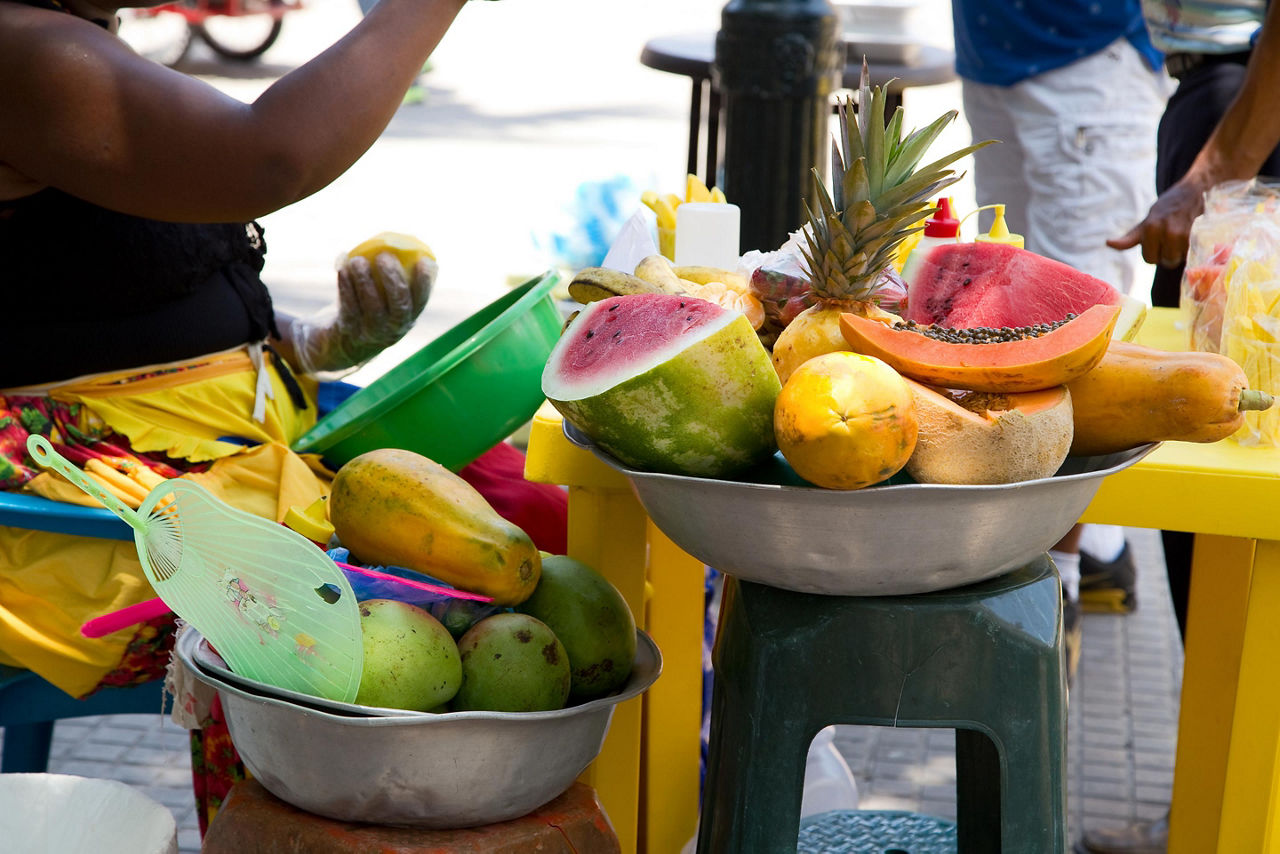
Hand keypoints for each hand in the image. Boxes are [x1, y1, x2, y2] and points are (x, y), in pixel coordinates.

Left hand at [289, 252, 436, 374]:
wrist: (344, 342)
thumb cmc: (372, 309)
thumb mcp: (387, 300)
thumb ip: (395, 278)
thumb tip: (399, 240)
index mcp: (408, 318)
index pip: (421, 300)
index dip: (424, 282)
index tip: (423, 260)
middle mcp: (393, 329)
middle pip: (399, 304)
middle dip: (393, 279)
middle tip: (385, 256)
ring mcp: (371, 332)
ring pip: (372, 306)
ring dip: (365, 280)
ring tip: (358, 259)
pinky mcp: (349, 330)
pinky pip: (349, 306)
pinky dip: (346, 286)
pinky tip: (343, 267)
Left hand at [1107, 176, 1211, 268]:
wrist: (1193, 192)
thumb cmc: (1166, 210)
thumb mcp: (1145, 223)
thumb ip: (1129, 238)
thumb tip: (1108, 243)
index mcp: (1150, 228)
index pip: (1149, 260)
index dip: (1154, 254)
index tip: (1159, 241)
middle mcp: (1166, 230)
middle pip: (1165, 261)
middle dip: (1167, 254)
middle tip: (1171, 238)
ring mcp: (1183, 233)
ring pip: (1178, 259)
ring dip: (1179, 253)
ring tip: (1181, 237)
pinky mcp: (1197, 234)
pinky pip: (1190, 254)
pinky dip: (1190, 250)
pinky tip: (1190, 237)